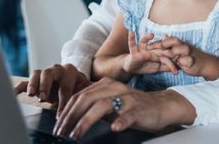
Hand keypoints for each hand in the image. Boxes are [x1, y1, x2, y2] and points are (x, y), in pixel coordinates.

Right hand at [13, 63, 90, 114]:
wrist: (76, 82)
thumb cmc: (80, 87)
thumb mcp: (83, 92)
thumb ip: (79, 98)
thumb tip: (73, 111)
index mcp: (70, 71)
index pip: (65, 85)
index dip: (63, 100)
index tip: (61, 113)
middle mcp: (56, 69)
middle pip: (48, 73)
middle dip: (45, 86)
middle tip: (43, 98)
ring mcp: (44, 74)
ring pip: (36, 74)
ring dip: (33, 84)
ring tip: (31, 95)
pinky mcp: (36, 81)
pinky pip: (25, 82)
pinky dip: (19, 87)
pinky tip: (14, 93)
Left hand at [52, 77, 195, 139]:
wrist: (160, 106)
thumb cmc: (131, 107)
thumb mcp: (109, 104)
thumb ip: (92, 107)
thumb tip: (69, 119)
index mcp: (104, 85)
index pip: (80, 96)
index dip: (66, 110)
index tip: (58, 125)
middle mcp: (114, 88)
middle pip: (87, 99)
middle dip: (71, 117)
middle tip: (62, 132)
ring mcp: (127, 98)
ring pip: (103, 106)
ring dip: (86, 121)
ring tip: (76, 134)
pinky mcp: (139, 109)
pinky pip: (129, 115)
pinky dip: (121, 121)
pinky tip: (114, 129)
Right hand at [123, 31, 177, 74]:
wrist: (132, 69)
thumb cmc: (145, 66)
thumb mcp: (157, 67)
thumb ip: (166, 66)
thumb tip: (177, 68)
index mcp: (157, 52)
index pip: (166, 54)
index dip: (173, 56)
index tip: (180, 60)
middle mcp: (150, 49)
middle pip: (157, 47)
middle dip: (164, 49)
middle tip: (170, 52)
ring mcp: (142, 49)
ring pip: (144, 41)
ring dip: (147, 37)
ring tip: (151, 35)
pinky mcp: (134, 52)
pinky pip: (132, 44)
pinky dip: (131, 38)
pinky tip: (132, 33)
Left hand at [147, 36, 214, 77]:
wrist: (205, 64)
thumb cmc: (190, 56)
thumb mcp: (180, 50)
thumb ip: (171, 44)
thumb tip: (164, 36)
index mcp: (179, 42)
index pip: (165, 40)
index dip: (156, 43)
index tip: (146, 47)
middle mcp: (182, 45)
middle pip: (169, 43)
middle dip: (159, 47)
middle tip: (148, 51)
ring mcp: (187, 52)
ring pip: (175, 51)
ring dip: (167, 55)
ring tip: (158, 58)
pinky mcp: (191, 61)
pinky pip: (183, 61)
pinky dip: (177, 64)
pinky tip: (173, 67)